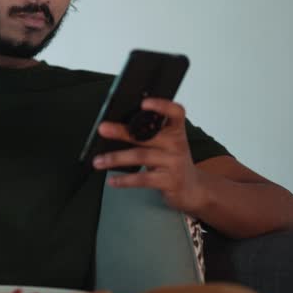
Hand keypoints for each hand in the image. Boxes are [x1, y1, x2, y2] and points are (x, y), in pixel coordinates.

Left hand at [91, 98, 206, 213]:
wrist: (193, 188)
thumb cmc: (172, 161)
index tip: (144, 103)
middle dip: (123, 132)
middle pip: (148, 135)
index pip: (175, 113)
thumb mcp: (166, 144)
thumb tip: (114, 127)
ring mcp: (174, 163)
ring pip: (141, 157)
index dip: (162, 106)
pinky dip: (125, 180)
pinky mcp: (169, 181)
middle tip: (103, 128)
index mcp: (176, 130)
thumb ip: (149, 134)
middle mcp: (177, 144)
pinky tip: (112, 180)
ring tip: (99, 161)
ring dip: (116, 158)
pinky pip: (143, 179)